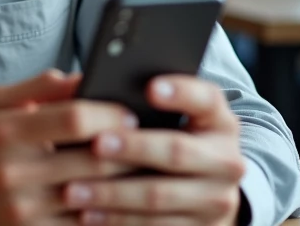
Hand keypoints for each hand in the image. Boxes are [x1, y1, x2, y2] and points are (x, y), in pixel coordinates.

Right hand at [0, 70, 138, 225]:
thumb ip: (39, 87)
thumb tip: (82, 75)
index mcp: (8, 131)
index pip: (74, 117)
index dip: (111, 114)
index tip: (132, 114)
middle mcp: (15, 171)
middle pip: (94, 159)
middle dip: (131, 152)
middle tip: (156, 145)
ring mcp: (25, 210)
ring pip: (97, 198)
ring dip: (128, 187)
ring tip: (150, 174)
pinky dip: (110, 216)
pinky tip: (126, 205)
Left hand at [63, 76, 244, 225]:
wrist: (202, 189)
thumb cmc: (169, 137)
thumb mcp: (172, 115)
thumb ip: (143, 97)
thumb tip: (93, 88)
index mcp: (219, 120)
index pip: (206, 99)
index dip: (181, 91)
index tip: (149, 87)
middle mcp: (227, 159)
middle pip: (178, 151)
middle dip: (133, 147)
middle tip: (95, 144)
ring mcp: (217, 198)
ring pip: (159, 195)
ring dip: (112, 193)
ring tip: (73, 189)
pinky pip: (154, 225)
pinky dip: (117, 219)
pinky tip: (87, 213)